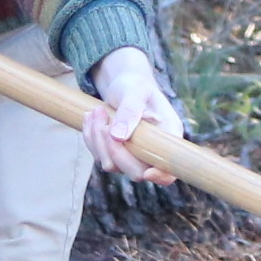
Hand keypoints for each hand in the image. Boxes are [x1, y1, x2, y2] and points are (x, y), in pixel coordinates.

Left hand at [84, 46, 181, 183]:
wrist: (123, 84)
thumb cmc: (135, 84)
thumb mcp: (135, 91)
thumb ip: (130, 111)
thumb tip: (118, 137)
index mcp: (168, 135)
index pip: (170, 168)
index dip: (161, 175)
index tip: (147, 173)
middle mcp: (152, 151)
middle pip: (136, 172)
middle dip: (114, 149)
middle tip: (103, 116)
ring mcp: (133, 156)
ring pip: (112, 164)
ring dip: (97, 140)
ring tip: (96, 111)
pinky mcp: (115, 154)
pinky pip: (99, 155)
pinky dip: (90, 137)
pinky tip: (90, 116)